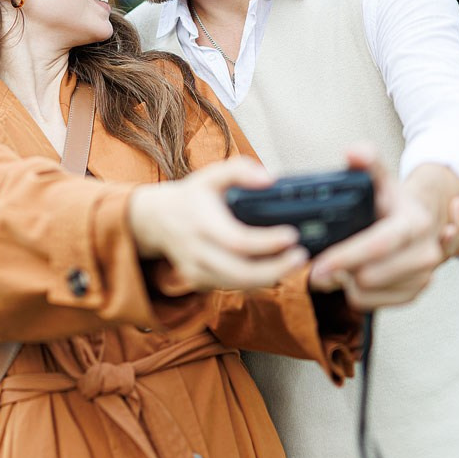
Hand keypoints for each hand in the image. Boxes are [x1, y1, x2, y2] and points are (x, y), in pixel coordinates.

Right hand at [129, 156, 308, 292]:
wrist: (157, 220)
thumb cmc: (191, 196)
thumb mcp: (212, 175)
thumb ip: (240, 170)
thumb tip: (269, 179)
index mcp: (202, 224)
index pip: (238, 241)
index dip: (267, 242)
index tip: (292, 235)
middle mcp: (198, 252)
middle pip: (240, 273)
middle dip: (275, 269)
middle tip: (301, 257)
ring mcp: (196, 271)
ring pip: (238, 285)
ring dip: (269, 278)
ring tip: (293, 263)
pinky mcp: (199, 282)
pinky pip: (232, 287)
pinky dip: (255, 282)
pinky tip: (274, 269)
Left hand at [308, 143, 458, 310]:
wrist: (425, 218)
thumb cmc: (395, 201)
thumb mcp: (381, 177)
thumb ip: (366, 161)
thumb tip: (354, 152)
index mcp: (414, 224)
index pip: (377, 245)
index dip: (345, 256)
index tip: (318, 265)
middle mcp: (425, 253)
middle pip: (369, 276)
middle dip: (339, 271)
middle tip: (319, 263)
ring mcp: (423, 277)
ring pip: (367, 293)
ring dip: (346, 283)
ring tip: (340, 264)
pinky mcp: (414, 294)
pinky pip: (373, 304)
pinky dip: (358, 293)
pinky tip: (354, 275)